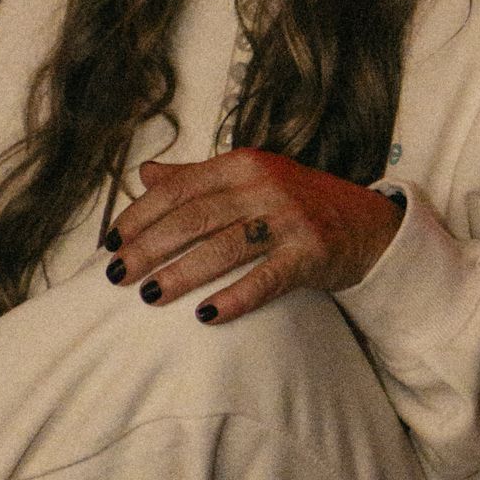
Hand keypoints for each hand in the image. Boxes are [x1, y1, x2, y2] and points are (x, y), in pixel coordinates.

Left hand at [106, 150, 402, 323]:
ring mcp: (291, 218)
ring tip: (148, 295)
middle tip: (116, 275)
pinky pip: (266, 278)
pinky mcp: (313, 252)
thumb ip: (198, 178)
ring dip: (182, 273)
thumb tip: (145, 174)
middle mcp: (265, 184)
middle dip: (150, 247)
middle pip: (195, 217)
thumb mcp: (250, 181)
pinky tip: (206, 316)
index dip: (140, 215)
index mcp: (243, 163)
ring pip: (224, 246)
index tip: (110, 242)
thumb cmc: (299, 205)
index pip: (180, 188)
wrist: (370, 226)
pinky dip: (235, 297)